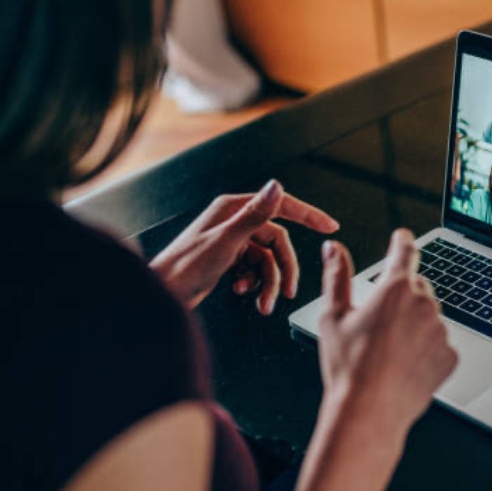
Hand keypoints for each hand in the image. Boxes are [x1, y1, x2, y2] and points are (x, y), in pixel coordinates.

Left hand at [150, 179, 338, 311]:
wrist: (163, 297)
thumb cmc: (184, 268)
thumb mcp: (226, 241)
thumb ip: (254, 214)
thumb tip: (276, 186)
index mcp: (233, 209)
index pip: (280, 206)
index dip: (308, 215)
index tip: (328, 225)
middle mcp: (234, 221)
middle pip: (277, 242)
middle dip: (283, 269)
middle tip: (287, 291)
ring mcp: (231, 241)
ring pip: (267, 260)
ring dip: (267, 283)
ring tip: (263, 303)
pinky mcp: (228, 258)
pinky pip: (254, 270)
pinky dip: (253, 284)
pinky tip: (241, 292)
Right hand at [295, 230, 457, 490]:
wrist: (368, 412)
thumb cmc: (348, 367)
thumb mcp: (333, 316)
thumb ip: (336, 276)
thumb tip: (334, 248)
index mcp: (395, 288)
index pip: (404, 251)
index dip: (402, 241)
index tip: (402, 236)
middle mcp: (423, 305)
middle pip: (416, 287)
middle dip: (401, 296)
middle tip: (378, 323)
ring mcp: (440, 331)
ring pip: (428, 316)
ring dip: (414, 324)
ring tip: (388, 351)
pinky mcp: (450, 356)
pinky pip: (438, 343)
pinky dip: (425, 349)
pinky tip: (404, 365)